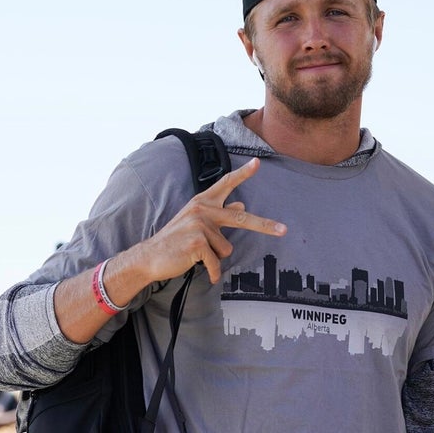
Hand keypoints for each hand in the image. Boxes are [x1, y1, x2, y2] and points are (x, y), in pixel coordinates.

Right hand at [133, 157, 286, 283]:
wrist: (149, 256)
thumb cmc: (176, 240)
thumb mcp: (196, 222)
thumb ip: (218, 214)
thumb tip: (240, 206)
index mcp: (202, 201)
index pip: (225, 183)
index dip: (243, 174)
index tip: (257, 163)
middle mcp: (202, 209)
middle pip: (241, 219)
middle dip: (265, 226)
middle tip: (284, 230)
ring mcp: (199, 225)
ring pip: (226, 248)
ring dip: (215, 257)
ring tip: (196, 254)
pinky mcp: (198, 242)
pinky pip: (216, 262)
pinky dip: (211, 271)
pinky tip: (198, 267)